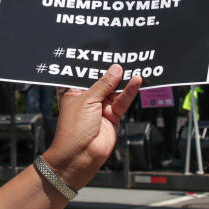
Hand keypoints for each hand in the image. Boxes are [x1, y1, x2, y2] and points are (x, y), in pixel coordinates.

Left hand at [42, 64, 140, 190]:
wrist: (80, 157)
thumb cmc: (73, 130)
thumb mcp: (87, 101)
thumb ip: (103, 84)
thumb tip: (115, 69)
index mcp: (73, 91)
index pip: (85, 73)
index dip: (95, 64)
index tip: (107, 51)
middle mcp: (87, 98)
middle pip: (102, 80)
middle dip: (112, 70)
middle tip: (124, 55)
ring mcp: (100, 107)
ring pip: (114, 90)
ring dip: (123, 80)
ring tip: (133, 65)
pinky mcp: (112, 116)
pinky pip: (122, 101)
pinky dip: (130, 91)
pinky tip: (136, 81)